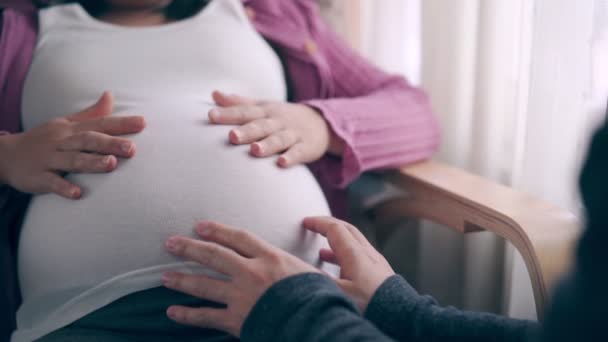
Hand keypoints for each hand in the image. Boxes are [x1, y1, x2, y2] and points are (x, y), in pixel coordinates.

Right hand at [0, 92, 145, 198]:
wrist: (5, 155)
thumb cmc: (45, 139)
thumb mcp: (66, 123)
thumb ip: (91, 113)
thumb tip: (111, 95)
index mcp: (71, 129)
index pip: (100, 124)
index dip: (121, 124)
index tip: (143, 123)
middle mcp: (62, 141)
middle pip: (88, 140)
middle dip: (111, 144)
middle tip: (132, 148)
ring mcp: (49, 159)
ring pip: (73, 160)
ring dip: (92, 162)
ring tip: (112, 165)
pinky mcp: (38, 177)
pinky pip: (52, 182)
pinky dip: (64, 187)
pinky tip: (78, 193)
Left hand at [162, 221, 319, 336]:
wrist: (315, 323)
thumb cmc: (318, 298)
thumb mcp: (307, 273)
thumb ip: (289, 266)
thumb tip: (287, 262)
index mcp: (270, 257)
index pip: (238, 238)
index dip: (218, 230)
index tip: (200, 226)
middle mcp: (252, 272)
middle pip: (214, 255)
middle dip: (190, 248)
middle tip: (170, 243)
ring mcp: (241, 296)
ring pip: (204, 284)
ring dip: (182, 280)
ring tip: (164, 276)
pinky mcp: (236, 320)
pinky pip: (206, 316)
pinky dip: (187, 315)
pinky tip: (172, 312)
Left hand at [208, 90, 343, 166]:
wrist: (321, 123)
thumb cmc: (283, 117)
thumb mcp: (263, 107)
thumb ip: (239, 103)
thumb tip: (214, 94)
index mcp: (265, 111)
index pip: (244, 112)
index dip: (228, 114)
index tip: (210, 116)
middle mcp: (278, 121)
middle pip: (260, 126)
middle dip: (246, 131)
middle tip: (231, 136)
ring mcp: (292, 134)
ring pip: (279, 139)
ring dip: (267, 145)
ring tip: (255, 151)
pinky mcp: (306, 147)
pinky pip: (298, 153)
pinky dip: (291, 158)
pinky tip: (281, 164)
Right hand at [303, 216, 394, 312]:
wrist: (400, 315)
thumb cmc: (370, 304)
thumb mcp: (338, 292)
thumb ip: (318, 278)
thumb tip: (300, 269)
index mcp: (355, 253)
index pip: (335, 228)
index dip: (318, 223)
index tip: (305, 222)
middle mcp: (366, 253)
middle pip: (346, 229)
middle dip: (328, 225)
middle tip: (314, 226)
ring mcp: (375, 262)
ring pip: (353, 242)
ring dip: (337, 241)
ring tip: (321, 250)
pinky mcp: (379, 273)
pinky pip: (359, 255)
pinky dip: (345, 255)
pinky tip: (339, 268)